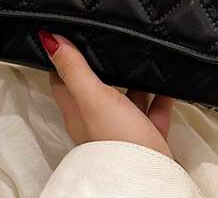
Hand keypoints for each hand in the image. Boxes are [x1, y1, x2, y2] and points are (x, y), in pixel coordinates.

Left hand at [39, 31, 174, 158]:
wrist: (148, 180)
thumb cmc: (115, 140)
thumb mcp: (92, 97)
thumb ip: (74, 69)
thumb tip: (48, 39)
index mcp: (78, 110)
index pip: (63, 79)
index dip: (64, 57)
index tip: (69, 36)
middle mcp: (97, 119)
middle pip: (96, 86)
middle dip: (104, 64)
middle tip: (112, 39)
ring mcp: (122, 129)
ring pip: (126, 98)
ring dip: (134, 79)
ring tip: (143, 56)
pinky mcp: (146, 137)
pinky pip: (154, 111)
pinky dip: (161, 97)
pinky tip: (169, 82)